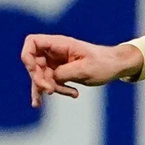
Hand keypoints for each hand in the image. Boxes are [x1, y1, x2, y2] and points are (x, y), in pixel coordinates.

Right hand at [21, 34, 141, 105]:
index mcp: (60, 44)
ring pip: (41, 76)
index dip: (28, 56)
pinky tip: (40, 103)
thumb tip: (48, 80)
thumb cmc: (104, 63)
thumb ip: (63, 73)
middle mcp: (55, 51)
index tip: (35, 70)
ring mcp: (56, 62)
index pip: (32, 42)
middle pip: (34, 63)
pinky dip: (49, 91)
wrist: (116, 66)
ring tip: (69, 94)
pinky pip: (49, 82)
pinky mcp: (60, 72)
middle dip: (40, 79)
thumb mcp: (84, 69)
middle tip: (52, 90)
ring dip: (48, 88)